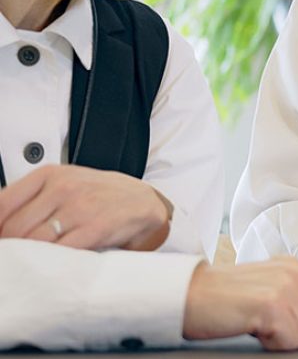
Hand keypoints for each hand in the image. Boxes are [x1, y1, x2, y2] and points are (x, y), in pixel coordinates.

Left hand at [0, 165, 170, 250]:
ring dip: (28, 258)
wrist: (142, 201)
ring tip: (29, 265)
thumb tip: (0, 225)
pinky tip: (52, 265)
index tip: (1, 241)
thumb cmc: (98, 195)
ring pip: (34, 241)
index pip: (3, 203)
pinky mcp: (96, 227)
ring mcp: (80, 207)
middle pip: (15, 227)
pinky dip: (52, 262)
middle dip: (10, 248)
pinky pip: (61, 251)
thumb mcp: (64, 184)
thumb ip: (31, 199)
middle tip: (13, 259)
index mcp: (49, 175)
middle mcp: (63, 188)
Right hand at [183, 257, 297, 349]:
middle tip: (266, 326)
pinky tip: (253, 326)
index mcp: (296, 268)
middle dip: (297, 336)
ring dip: (283, 340)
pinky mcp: (274, 302)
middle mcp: (295, 272)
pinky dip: (272, 342)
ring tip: (257, 324)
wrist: (190, 295)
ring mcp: (286, 286)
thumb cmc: (226, 301)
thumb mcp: (270, 295)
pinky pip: (291, 339)